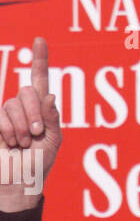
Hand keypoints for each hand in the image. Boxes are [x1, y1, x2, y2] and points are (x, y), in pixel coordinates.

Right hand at [0, 37, 62, 210]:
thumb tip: (49, 95)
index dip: (40, 59)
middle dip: (34, 113)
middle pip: (28, 91)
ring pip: (13, 104)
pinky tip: (12, 143)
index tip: (40, 40)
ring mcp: (7, 113)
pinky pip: (1, 116)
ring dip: (22, 127)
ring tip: (24, 143)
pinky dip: (9, 131)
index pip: (39, 78)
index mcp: (41, 108)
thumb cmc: (38, 164)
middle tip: (36, 134)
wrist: (20, 181)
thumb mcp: (53, 141)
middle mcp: (23, 106)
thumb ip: (52, 118)